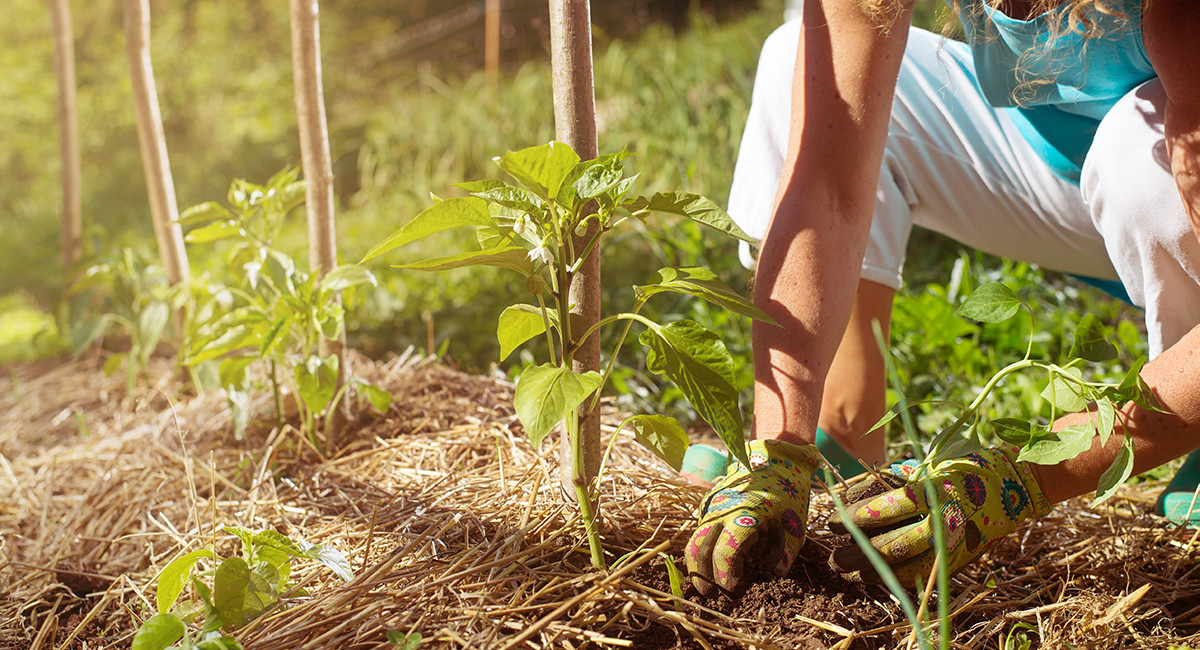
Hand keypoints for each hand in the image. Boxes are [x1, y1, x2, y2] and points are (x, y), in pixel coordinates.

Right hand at [686, 439, 820, 593]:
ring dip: (700, 564)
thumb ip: (785, 551)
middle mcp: (721, 510)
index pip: (724, 553)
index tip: (733, 591)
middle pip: (697, 549)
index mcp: (744, 515)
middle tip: (710, 594)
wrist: (772, 458)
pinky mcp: (708, 503)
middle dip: (700, 576)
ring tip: (712, 580)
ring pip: (694, 540)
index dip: (725, 577)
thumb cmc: (787, 492)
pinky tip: (719, 558)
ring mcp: (711, 505)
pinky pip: (700, 530)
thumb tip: (775, 574)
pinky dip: (705, 548)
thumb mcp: (794, 522)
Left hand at [828, 446, 1051, 584]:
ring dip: (870, 570)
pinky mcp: (959, 559)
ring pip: (903, 565)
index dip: (854, 515)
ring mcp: (953, 544)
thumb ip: (887, 481)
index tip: (831, 519)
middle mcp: (943, 520)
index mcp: (934, 491)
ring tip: (847, 570)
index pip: (886, 508)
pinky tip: (876, 577)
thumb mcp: (924, 467)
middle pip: (890, 544)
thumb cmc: (962, 468)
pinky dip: (895, 578)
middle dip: (856, 552)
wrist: (1014, 484)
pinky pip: (921, 575)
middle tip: (833, 554)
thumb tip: (845, 494)